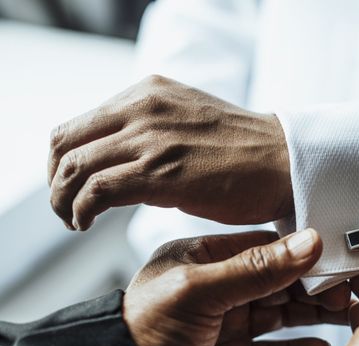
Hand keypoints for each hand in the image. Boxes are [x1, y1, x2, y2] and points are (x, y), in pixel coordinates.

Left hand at [48, 75, 291, 230]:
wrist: (286, 162)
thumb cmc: (248, 152)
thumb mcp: (192, 122)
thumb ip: (155, 131)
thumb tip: (127, 162)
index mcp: (149, 92)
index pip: (81, 123)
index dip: (66, 158)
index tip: (74, 185)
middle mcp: (143, 107)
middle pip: (65, 142)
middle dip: (57, 179)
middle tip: (65, 205)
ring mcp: (150, 137)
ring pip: (74, 167)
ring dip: (63, 200)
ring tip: (73, 220)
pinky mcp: (158, 171)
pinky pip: (96, 190)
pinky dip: (80, 210)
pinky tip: (85, 224)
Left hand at [123, 229, 349, 345]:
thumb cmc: (143, 333)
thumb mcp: (199, 291)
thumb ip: (257, 269)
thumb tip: (309, 242)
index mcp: (204, 259)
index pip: (265, 248)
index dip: (302, 253)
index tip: (337, 256)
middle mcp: (218, 290)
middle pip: (279, 282)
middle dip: (314, 286)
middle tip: (349, 290)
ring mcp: (226, 326)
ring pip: (281, 316)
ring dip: (313, 315)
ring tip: (346, 313)